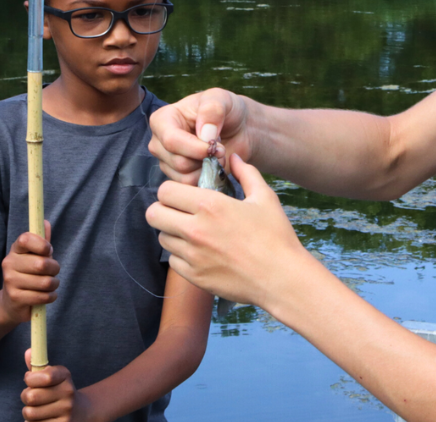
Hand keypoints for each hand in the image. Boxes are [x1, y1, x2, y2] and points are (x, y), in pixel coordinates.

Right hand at [0, 221, 58, 324]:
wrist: (11, 303)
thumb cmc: (28, 275)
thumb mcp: (35, 257)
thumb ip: (42, 242)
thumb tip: (46, 222)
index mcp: (15, 250)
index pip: (26, 239)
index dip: (42, 244)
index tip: (48, 250)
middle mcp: (9, 263)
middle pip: (41, 264)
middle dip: (54, 269)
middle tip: (53, 272)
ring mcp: (10, 281)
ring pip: (45, 282)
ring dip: (54, 284)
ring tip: (50, 285)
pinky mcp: (15, 298)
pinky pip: (43, 296)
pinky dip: (51, 296)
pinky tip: (47, 295)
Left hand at [22, 350, 89, 421]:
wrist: (80, 412)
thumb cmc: (58, 391)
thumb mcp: (51, 376)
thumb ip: (37, 365)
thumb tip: (28, 352)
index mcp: (65, 376)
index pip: (44, 376)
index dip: (30, 378)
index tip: (29, 379)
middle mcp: (68, 393)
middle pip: (31, 397)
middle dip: (25, 396)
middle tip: (31, 396)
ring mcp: (66, 412)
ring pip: (30, 413)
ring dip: (28, 411)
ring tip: (36, 408)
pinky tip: (41, 418)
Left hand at [145, 154, 306, 307]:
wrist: (282, 278)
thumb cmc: (276, 237)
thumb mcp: (265, 198)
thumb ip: (246, 173)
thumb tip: (233, 157)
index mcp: (209, 205)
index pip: (165, 191)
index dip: (171, 191)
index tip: (183, 196)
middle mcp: (195, 229)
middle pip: (153, 214)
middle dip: (164, 210)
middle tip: (179, 213)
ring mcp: (193, 255)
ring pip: (162, 238)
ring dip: (173, 233)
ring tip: (192, 233)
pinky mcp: (195, 277)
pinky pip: (173, 262)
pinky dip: (181, 256)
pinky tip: (199, 253)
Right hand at [147, 88, 251, 183]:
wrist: (239, 129)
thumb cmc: (226, 110)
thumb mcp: (221, 99)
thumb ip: (212, 109)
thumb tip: (204, 133)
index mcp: (162, 120)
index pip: (171, 141)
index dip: (195, 147)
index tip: (216, 144)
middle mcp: (159, 143)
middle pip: (178, 162)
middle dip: (205, 158)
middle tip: (220, 148)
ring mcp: (168, 162)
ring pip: (184, 177)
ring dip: (208, 169)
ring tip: (218, 155)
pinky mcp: (179, 178)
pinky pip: (191, 187)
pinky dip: (208, 178)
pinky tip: (214, 165)